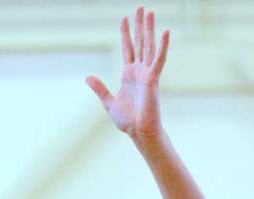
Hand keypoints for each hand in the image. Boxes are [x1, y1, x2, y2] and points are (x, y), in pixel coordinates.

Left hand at [85, 6, 169, 144]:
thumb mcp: (109, 102)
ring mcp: (147, 74)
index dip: (126, 33)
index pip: (128, 48)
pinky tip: (165, 32)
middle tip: (141, 8)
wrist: (139, 132)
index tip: (125, 18)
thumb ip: (100, 88)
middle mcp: (139, 71)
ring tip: (150, 12)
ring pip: (149, 46)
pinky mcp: (153, 80)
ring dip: (149, 29)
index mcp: (129, 74)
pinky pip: (159, 60)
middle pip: (140, 42)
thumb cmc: (128, 120)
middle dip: (140, 25)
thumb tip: (88, 77)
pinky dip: (163, 46)